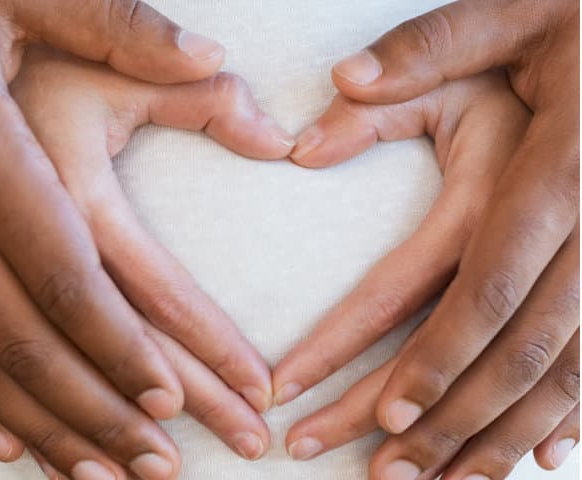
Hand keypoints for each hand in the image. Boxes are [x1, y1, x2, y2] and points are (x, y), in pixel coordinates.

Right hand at [0, 2, 290, 478]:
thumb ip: (121, 29)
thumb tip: (214, 56)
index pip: (74, 271)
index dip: (128, 342)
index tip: (182, 399)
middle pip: (34, 337)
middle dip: (106, 410)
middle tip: (169, 466)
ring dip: (50, 427)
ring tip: (113, 477)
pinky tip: (17, 446)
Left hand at [275, 1, 578, 478]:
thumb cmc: (579, 26)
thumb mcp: (514, 16)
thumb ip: (429, 48)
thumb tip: (340, 85)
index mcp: (553, 173)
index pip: (483, 286)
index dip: (434, 356)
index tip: (382, 413)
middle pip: (516, 351)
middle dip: (449, 419)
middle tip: (384, 473)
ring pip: (564, 374)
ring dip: (499, 437)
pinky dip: (570, 417)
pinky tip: (538, 457)